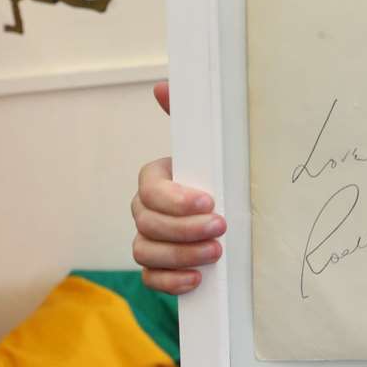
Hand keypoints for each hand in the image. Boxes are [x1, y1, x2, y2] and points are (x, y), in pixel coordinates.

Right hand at [130, 81, 226, 293]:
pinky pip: (150, 278)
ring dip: (181, 255)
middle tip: (221, 228)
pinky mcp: (156, 267)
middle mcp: (144, 210)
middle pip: (148, 224)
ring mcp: (147, 240)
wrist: (220, 208)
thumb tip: (162, 85)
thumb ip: (184, 117)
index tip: (210, 202)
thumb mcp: (204, 147)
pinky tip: (197, 279)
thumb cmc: (210, 173)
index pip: (152, 191)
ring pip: (146, 252)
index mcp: (154, 179)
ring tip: (216, 253)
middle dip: (185, 229)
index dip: (177, 200)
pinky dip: (171, 281)